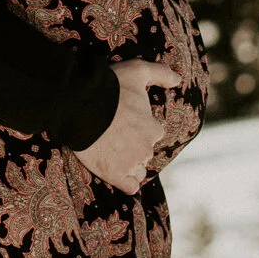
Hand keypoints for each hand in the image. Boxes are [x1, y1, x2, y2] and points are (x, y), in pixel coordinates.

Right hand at [71, 59, 180, 193]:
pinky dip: (126, 181)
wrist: (79, 105)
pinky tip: (116, 171)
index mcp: (154, 128)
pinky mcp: (115, 175)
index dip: (139, 128)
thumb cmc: (109, 88)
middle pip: (144, 151)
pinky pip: (130, 186)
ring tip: (110, 151)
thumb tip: (179, 80)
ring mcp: (131, 164)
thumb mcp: (137, 71)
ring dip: (128, 163)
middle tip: (113, 135)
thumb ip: (161, 73)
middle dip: (133, 145)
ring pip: (137, 169)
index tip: (124, 121)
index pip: (152, 133)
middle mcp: (146, 148)